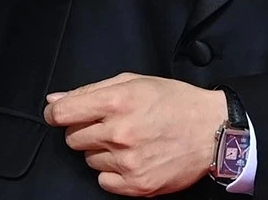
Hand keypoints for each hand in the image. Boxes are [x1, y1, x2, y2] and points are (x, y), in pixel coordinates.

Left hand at [43, 73, 225, 195]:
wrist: (212, 131)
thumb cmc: (176, 102)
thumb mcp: (137, 82)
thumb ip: (93, 90)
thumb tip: (55, 100)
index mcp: (119, 101)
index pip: (63, 113)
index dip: (57, 112)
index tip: (60, 114)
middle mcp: (120, 132)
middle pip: (72, 138)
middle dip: (87, 130)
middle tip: (113, 123)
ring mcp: (127, 161)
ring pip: (88, 159)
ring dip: (102, 151)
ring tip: (130, 140)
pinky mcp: (135, 185)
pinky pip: (102, 181)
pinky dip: (113, 171)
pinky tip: (133, 158)